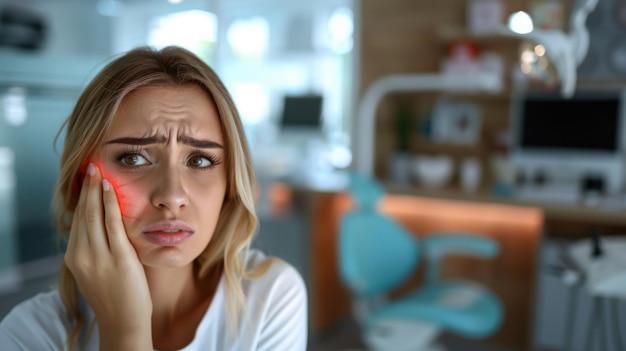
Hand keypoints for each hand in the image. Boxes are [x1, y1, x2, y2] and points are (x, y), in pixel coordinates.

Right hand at [64, 163, 152, 349]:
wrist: (124, 322)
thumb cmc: (116, 296)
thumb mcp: (98, 270)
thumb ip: (97, 249)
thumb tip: (104, 226)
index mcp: (75, 259)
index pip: (77, 221)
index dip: (82, 198)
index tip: (86, 180)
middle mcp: (82, 256)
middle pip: (83, 214)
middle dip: (86, 188)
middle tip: (90, 166)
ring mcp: (99, 258)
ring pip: (94, 216)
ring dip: (96, 190)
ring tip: (98, 170)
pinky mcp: (118, 258)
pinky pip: (112, 225)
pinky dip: (109, 204)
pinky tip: (110, 189)